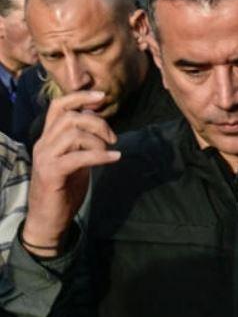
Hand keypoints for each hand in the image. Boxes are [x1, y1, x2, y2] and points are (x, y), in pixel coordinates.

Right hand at [25, 91, 121, 254]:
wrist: (49, 219)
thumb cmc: (65, 188)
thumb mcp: (76, 158)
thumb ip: (82, 139)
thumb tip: (95, 117)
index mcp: (48, 138)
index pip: (58, 106)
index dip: (79, 97)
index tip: (102, 96)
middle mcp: (43, 144)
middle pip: (71, 117)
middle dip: (98, 123)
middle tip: (113, 139)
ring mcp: (45, 158)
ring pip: (73, 134)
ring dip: (98, 141)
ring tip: (109, 152)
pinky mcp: (51, 173)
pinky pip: (78, 157)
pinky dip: (100, 155)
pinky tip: (115, 158)